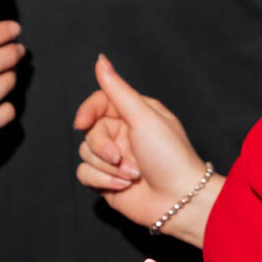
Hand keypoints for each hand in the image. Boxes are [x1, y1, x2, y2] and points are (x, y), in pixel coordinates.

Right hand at [74, 54, 209, 234]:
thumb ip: (117, 90)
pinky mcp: (107, 180)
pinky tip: (123, 187)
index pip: (100, 102)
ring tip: (132, 175)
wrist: (180, 201)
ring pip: (85, 154)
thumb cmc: (170, 157)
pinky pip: (85, 174)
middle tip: (121, 158)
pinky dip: (103, 181)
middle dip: (103, 147)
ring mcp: (115, 159)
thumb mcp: (144, 117)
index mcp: (135, 114)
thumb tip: (100, 60)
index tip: (82, 122)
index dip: (87, 111)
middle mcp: (123, 134)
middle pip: (90, 132)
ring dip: (107, 168)